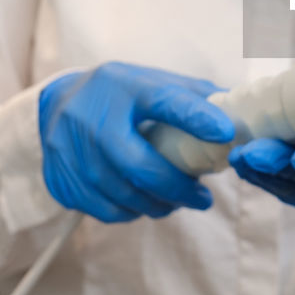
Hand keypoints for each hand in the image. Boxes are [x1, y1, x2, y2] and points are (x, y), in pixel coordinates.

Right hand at [38, 61, 234, 222]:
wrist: (54, 106)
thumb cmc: (119, 96)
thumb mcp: (149, 83)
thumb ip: (191, 97)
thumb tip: (239, 114)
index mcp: (124, 86)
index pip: (164, 100)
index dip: (196, 117)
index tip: (227, 133)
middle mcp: (93, 117)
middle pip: (140, 165)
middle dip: (178, 188)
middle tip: (204, 198)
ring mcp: (71, 151)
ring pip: (124, 195)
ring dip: (159, 205)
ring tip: (178, 200)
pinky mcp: (61, 180)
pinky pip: (106, 210)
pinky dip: (132, 211)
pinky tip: (145, 202)